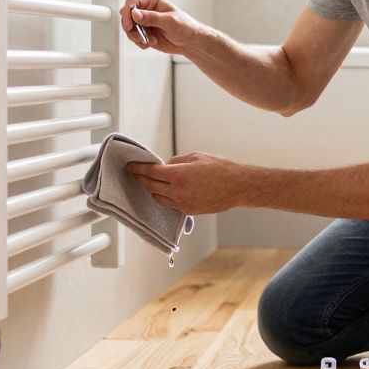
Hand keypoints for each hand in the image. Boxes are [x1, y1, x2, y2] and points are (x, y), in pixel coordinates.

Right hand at [119, 0, 204, 53]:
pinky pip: (134, 38)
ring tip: (150, 41)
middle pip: (127, 16)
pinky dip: (140, 43)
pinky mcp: (144, 33)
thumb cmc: (184, 27)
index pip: (132, 3)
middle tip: (139, 37)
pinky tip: (152, 43)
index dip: (127, 13)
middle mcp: (146, 10)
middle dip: (131, 28)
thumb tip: (135, 14)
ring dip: (137, 37)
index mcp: (152, 1)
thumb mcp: (169, 21)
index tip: (129, 25)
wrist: (190, 42)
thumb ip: (152, 17)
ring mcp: (144, 22)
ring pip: (129, 29)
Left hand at [125, 152, 243, 214]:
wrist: (237, 187)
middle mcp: (178, 191)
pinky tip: (161, 191)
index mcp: (179, 175)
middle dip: (140, 178)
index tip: (130, 166)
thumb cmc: (220, 168)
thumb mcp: (196, 156)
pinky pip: (169, 204)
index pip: (151, 171)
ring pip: (157, 197)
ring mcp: (182, 203)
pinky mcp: (188, 211)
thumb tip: (164, 166)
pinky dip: (162, 197)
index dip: (138, 168)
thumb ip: (176, 161)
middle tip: (133, 173)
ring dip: (150, 189)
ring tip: (146, 181)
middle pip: (150, 185)